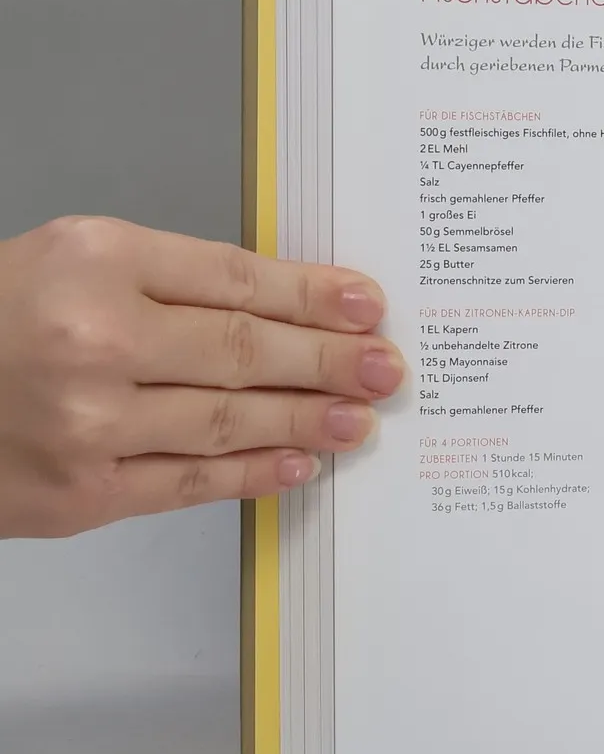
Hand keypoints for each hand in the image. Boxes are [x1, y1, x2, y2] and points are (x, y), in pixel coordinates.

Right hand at [0, 216, 402, 538]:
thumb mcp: (68, 260)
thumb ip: (168, 280)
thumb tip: (281, 309)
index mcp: (92, 261)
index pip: (236, 280)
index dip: (313, 296)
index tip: (365, 305)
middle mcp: (92, 339)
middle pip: (243, 350)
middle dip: (329, 360)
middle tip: (386, 366)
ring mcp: (87, 424)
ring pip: (228, 420)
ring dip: (307, 420)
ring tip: (360, 417)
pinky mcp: (80, 494)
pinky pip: (190, 484)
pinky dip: (254, 473)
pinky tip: (300, 462)